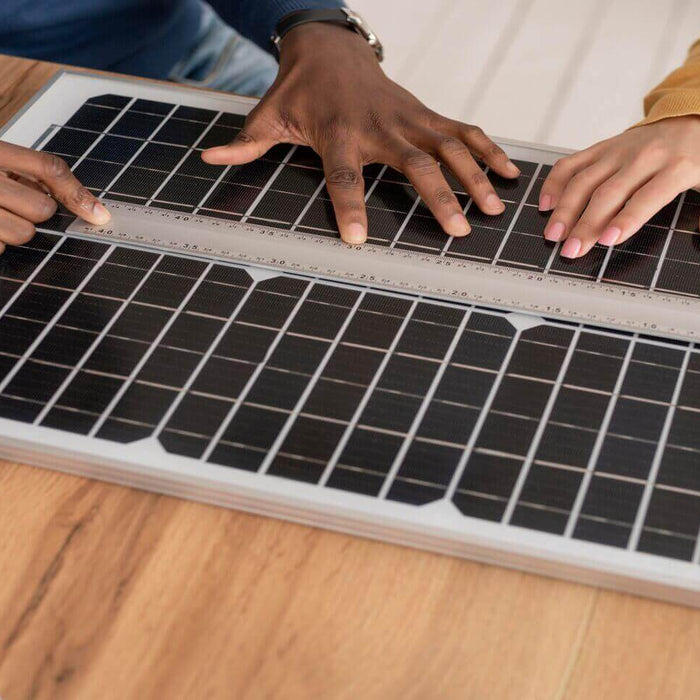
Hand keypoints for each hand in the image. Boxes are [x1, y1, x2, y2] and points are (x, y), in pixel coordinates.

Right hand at [0, 141, 109, 253]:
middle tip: (16, 204)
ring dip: (16, 230)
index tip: (99, 215)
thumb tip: (93, 209)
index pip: (49, 168)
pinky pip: (1, 248)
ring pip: (25, 233)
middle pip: (43, 208)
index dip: (76, 193)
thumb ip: (35, 173)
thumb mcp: (0, 159)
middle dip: (35, 212)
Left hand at [202, 22, 519, 243]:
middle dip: (438, 197)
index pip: (342, 175)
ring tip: (492, 210)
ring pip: (449, 146)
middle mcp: (380, 125)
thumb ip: (245, 144)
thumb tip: (208, 161)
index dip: (348, 207)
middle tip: (456, 231)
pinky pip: (463, 130)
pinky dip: (488, 150)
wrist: (330, 49)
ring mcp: (408, 116)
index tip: (356, 242)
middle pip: (414, 163)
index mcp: (337, 133)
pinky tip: (508, 174)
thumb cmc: (299, 91)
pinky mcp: (425, 112)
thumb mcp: (269, 116)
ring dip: (474, 177)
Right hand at [540, 116, 699, 257]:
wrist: (691, 119)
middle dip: (585, 225)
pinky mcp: (601, 147)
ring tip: (554, 234)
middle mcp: (644, 156)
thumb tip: (687, 244)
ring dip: (564, 210)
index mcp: (677, 167)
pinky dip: (554, 183)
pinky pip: (571, 163)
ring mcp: (619, 150)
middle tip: (571, 250)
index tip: (607, 240)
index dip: (626, 220)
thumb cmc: (696, 159)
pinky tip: (546, 204)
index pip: (646, 197)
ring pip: (584, 180)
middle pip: (607, 193)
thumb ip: (693, 214)